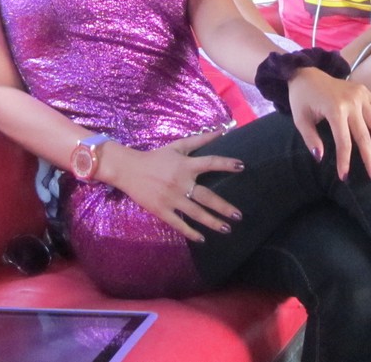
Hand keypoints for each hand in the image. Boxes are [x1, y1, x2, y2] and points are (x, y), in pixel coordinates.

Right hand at [102, 131, 243, 242]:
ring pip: (195, 213)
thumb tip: (221, 131)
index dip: (226, 164)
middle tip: (238, 216)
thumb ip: (200, 140)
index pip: (210, 163)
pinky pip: (178, 223)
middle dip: (223, 207)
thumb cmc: (156, 157)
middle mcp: (180, 182)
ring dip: (212, 222)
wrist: (128, 169)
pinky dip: (190, 232)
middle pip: (206, 197)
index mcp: (185, 165)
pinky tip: (202, 238)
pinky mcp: (161, 210)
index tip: (241, 167)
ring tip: (226, 229)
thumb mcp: (177, 146)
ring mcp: (171, 198)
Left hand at [287, 68, 370, 181]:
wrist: (307, 73)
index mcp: (334, 108)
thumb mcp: (300, 119)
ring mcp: (360, 95)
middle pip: (363, 135)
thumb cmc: (302, 99)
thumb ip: (310, 139)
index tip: (344, 177)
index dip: (344, 160)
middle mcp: (351, 101)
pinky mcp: (364, 91)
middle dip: (369, 157)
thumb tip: (320, 158)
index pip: (343, 141)